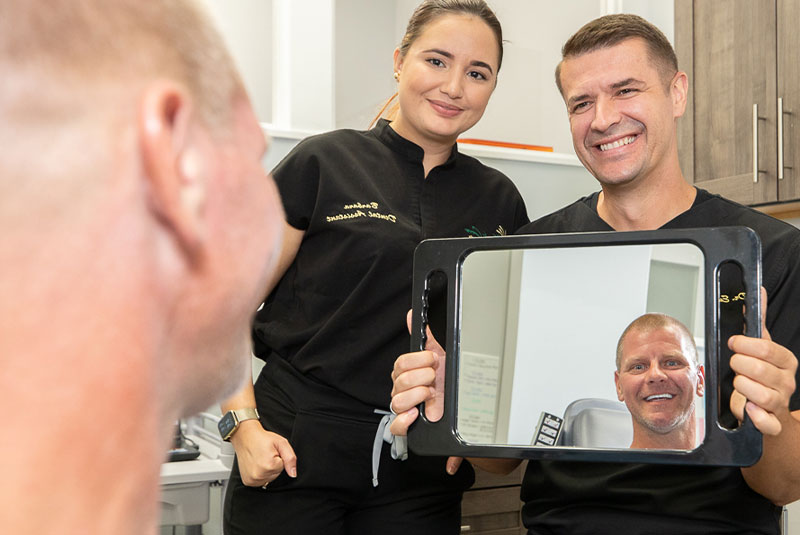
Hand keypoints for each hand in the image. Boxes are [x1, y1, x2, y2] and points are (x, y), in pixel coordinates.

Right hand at [230, 420, 296, 486]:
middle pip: (276, 474)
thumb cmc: (262, 439)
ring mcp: (252, 480)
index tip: (271, 452)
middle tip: (266, 455)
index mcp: (269, 466)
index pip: (283, 467)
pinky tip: (256, 465)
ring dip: (267, 470)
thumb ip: (290, 458)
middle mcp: (259, 475)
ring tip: (260, 459)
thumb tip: (293, 474)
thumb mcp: (281, 443)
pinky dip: (260, 474)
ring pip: (269, 479)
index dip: (279, 458)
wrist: (245, 437)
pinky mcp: (248, 482)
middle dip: (273, 465)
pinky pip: (260, 482)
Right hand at [389, 310, 462, 473]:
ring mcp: (403, 407)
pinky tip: (416, 414)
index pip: (401, 363)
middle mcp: (400, 389)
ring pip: (397, 402)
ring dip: (418, 396)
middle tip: (434, 378)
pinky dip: (404, 421)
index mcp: (404, 372)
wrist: (453, 405)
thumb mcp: (436, 355)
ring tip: (430, 393)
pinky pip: (396, 426)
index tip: (433, 360)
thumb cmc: (442, 381)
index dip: (418, 361)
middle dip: (422, 377)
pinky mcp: (407, 424)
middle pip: (400, 381)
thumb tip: (411, 315)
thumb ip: (425, 337)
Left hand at [729, 287, 797, 434]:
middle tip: (734, 366)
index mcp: (785, 361)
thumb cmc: (760, 373)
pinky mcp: (773, 423)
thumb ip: (757, 320)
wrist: (768, 408)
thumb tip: (758, 290)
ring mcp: (781, 403)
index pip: (766, 348)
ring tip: (738, 384)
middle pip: (759, 370)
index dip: (744, 345)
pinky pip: (767, 422)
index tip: (733, 344)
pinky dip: (755, 416)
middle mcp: (787, 382)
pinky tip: (748, 408)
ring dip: (742, 388)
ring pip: (760, 395)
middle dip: (739, 366)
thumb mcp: (760, 345)